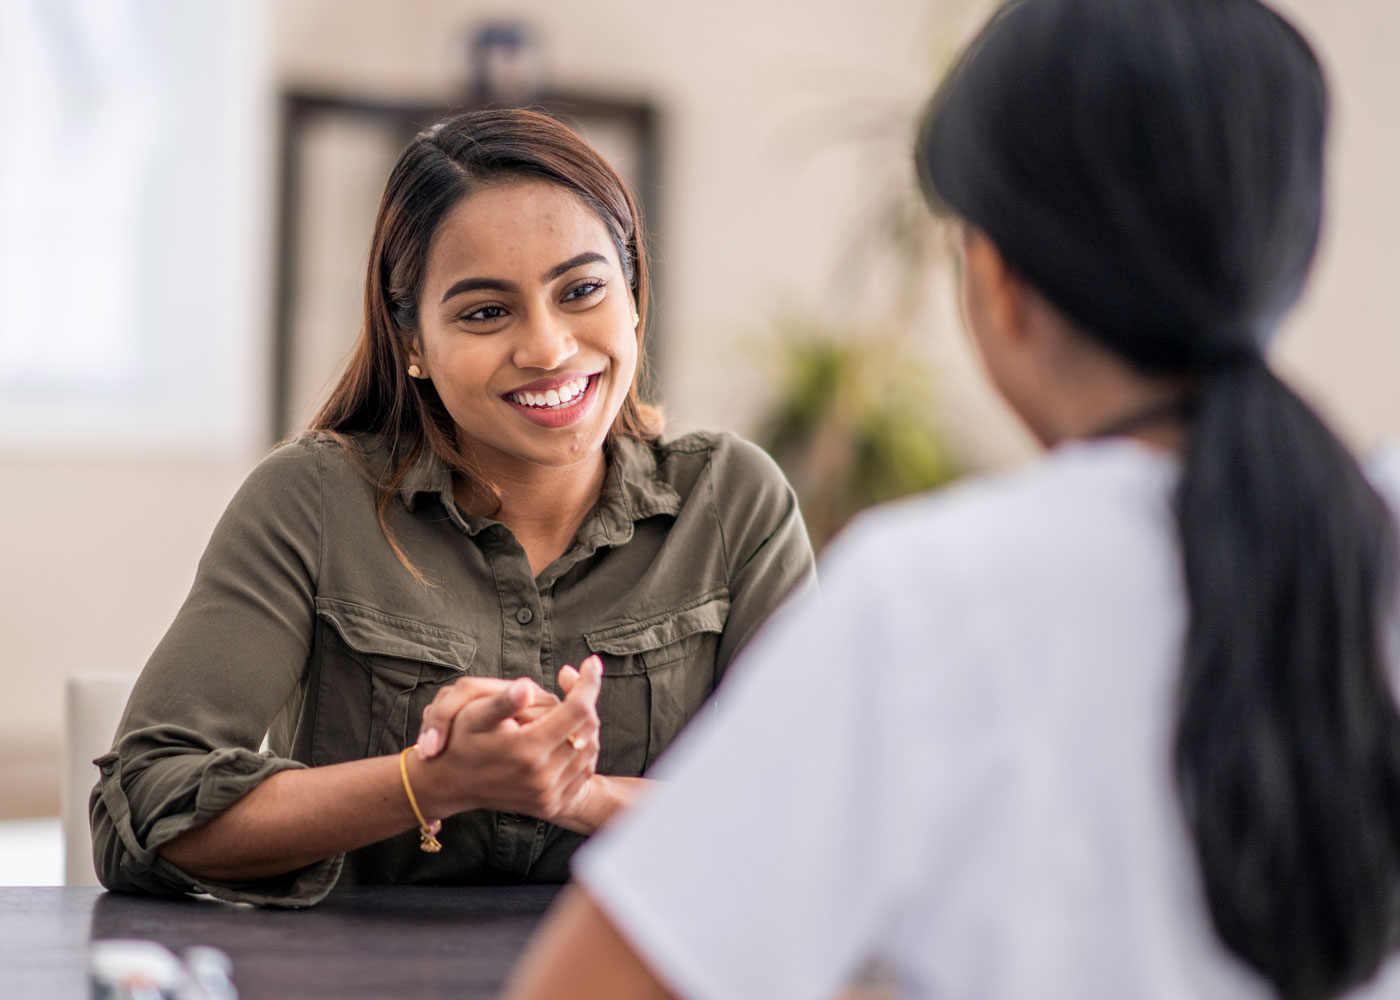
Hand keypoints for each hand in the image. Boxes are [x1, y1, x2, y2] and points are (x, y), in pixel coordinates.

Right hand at [417, 656, 603, 822]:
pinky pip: (583, 772)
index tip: (592, 662)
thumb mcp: (471, 715)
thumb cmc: (459, 742)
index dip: (588, 682)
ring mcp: (549, 795)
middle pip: (587, 728)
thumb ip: (502, 701)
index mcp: (527, 750)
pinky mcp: (551, 805)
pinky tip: (565, 734)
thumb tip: (526, 688)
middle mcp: (543, 777)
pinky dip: (582, 749)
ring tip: (566, 708)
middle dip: (585, 700)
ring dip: (584, 724)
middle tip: (572, 682)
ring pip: (589, 749)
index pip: (577, 710)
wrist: (449, 785)